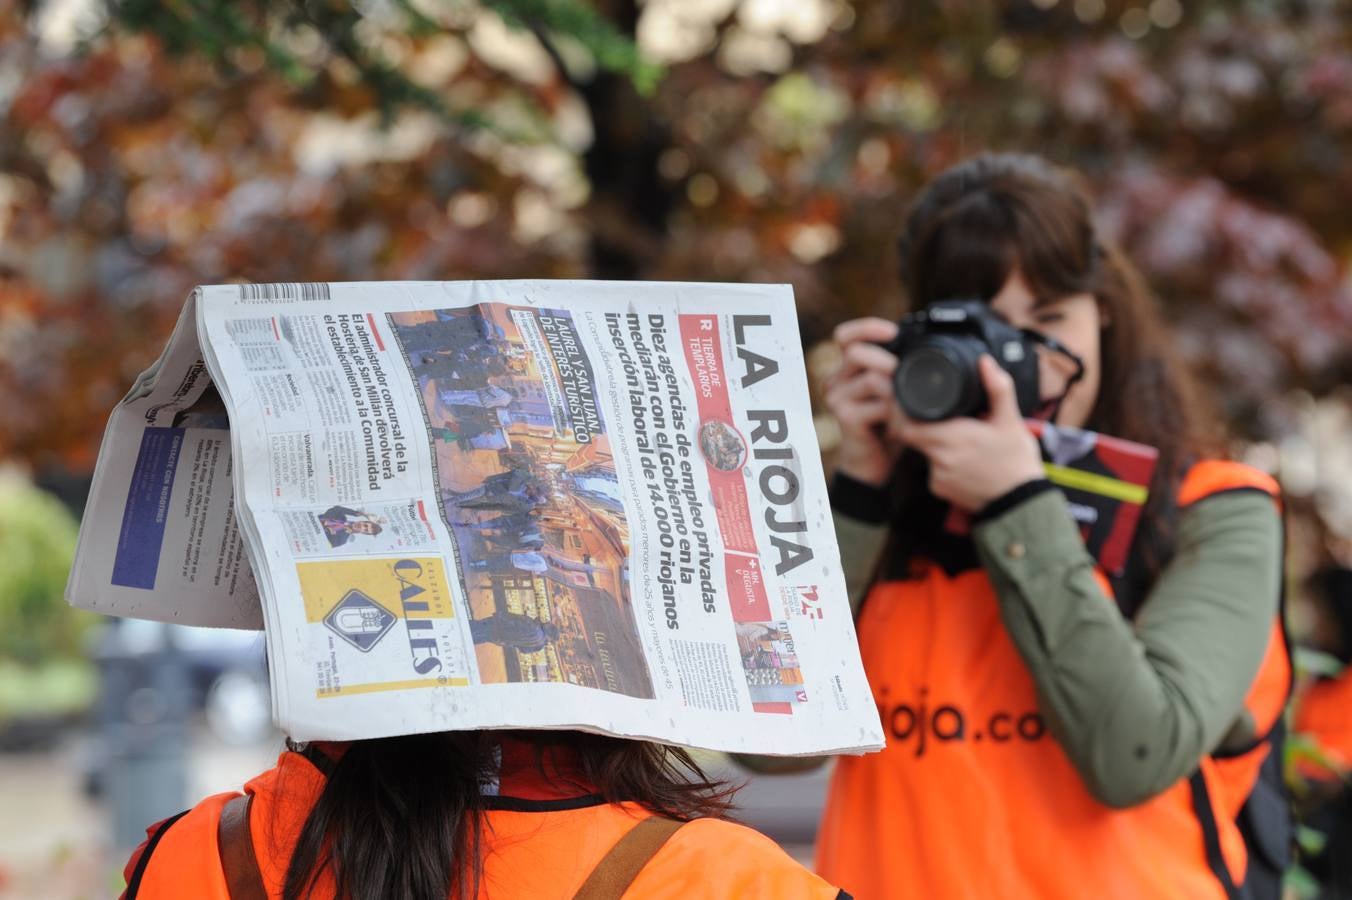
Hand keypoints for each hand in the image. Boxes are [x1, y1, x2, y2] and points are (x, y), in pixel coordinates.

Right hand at [822, 317, 907, 486]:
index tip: (893, 331)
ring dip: (898, 389)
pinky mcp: (845, 418)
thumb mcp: (892, 392)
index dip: (867, 328)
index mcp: (845, 370)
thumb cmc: (885, 426)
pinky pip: (878, 403)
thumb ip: (897, 370)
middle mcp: (835, 381)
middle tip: (907, 373)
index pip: (845, 336)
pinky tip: (904, 421)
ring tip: (910, 403)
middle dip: (887, 359)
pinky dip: (898, 410)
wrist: (873, 465)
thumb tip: (925, 345)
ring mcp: (837, 399)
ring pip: (871, 377)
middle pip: (856, 351)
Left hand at [899, 356, 1045, 512]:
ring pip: (924, 452)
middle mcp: (940, 459)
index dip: (902, 413)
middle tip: (939, 417)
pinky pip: (932, 470)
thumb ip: (998, 388)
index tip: (909, 404)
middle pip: (912, 436)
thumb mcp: (1011, 421)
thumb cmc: (1017, 460)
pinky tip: (962, 461)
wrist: (1022, 502)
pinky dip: (942, 463)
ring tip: (960, 440)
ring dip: (935, 444)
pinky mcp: (940, 491)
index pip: (907, 425)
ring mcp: (937, 477)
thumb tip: (985, 361)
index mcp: (952, 437)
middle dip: (921, 425)